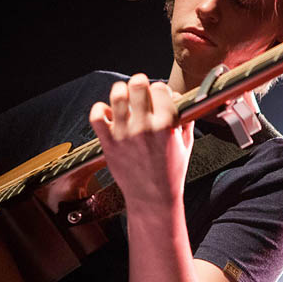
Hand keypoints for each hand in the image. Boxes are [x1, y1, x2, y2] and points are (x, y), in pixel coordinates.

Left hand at [89, 74, 193, 215]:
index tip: (159, 97)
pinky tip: (109, 113)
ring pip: (117, 95)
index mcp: (166, 125)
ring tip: (124, 96)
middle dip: (140, 83)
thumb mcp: (185, 145)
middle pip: (138, 85)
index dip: (160, 90)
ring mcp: (124, 135)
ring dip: (121, 91)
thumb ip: (185, 120)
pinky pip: (97, 116)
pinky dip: (100, 109)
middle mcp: (144, 127)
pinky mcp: (109, 143)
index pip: (161, 89)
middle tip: (140, 89)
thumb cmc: (171, 173)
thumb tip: (182, 100)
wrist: (153, 199)